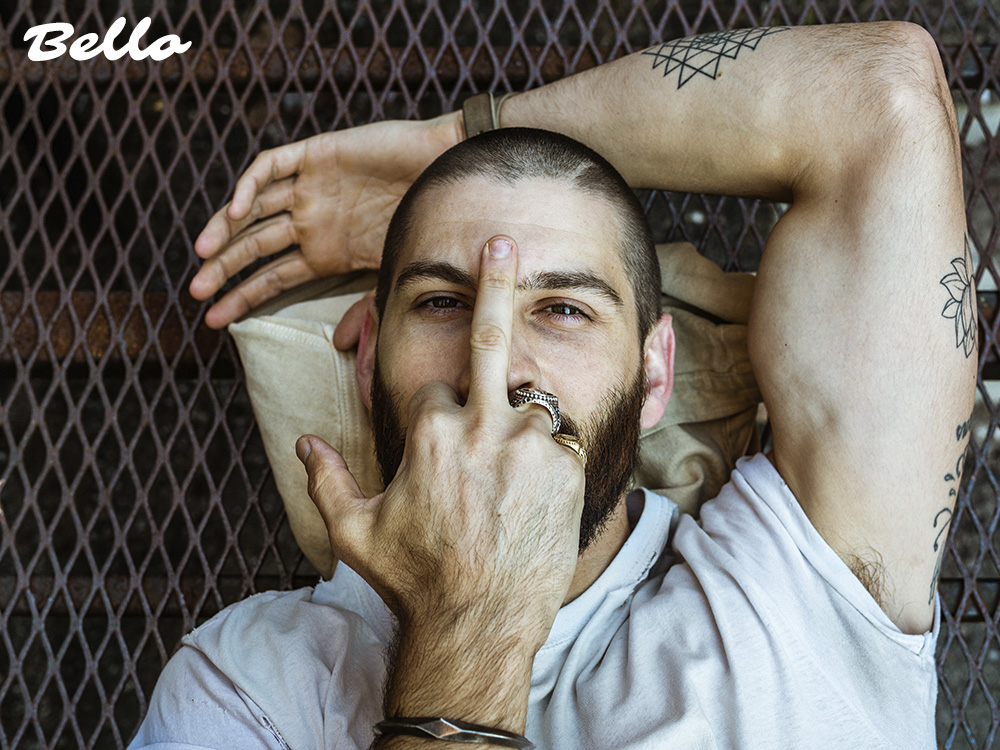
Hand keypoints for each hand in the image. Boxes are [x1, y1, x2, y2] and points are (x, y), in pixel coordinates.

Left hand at [190, 113, 462, 328]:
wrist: (456, 173)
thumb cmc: (429, 226)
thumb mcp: (392, 277)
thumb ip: (364, 308)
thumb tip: (335, 344)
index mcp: (325, 252)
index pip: (272, 278)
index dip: (242, 298)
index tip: (215, 322)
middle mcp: (312, 220)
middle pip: (254, 245)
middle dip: (223, 269)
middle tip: (197, 291)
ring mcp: (311, 186)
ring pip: (253, 207)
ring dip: (226, 229)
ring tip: (205, 254)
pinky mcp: (316, 152)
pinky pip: (272, 165)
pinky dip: (250, 185)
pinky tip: (239, 210)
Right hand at [297, 236, 585, 651]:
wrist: (479, 623)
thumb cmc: (415, 577)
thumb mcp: (356, 532)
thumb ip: (327, 480)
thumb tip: (304, 443)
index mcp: (430, 431)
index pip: (436, 388)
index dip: (439, 416)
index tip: (443, 446)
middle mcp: (481, 425)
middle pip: (489, 337)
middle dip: (494, 283)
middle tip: (502, 242)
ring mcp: (528, 443)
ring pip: (534, 398)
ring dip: (528, 416)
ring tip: (522, 451)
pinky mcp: (564, 466)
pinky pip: (562, 438)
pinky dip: (552, 452)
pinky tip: (541, 486)